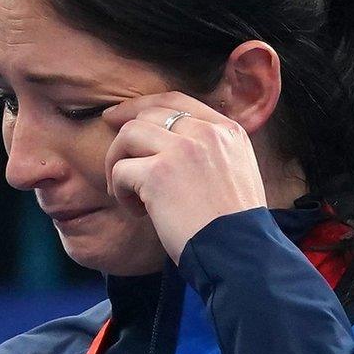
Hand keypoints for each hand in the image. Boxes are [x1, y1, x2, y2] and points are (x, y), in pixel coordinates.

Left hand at [101, 92, 268, 262]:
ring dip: (117, 163)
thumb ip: (211, 152)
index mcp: (228, 131)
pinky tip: (138, 213)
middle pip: (148, 114)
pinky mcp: (158, 174)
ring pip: (128, 135)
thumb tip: (168, 147)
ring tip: (127, 193)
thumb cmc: (234, 227)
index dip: (142, 106)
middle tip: (114, 162)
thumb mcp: (237, 174)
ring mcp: (182, 150)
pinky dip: (122, 192)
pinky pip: (122, 170)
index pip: (176, 101)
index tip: (121, 118)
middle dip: (122, 134)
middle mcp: (206, 133)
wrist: (239, 253)